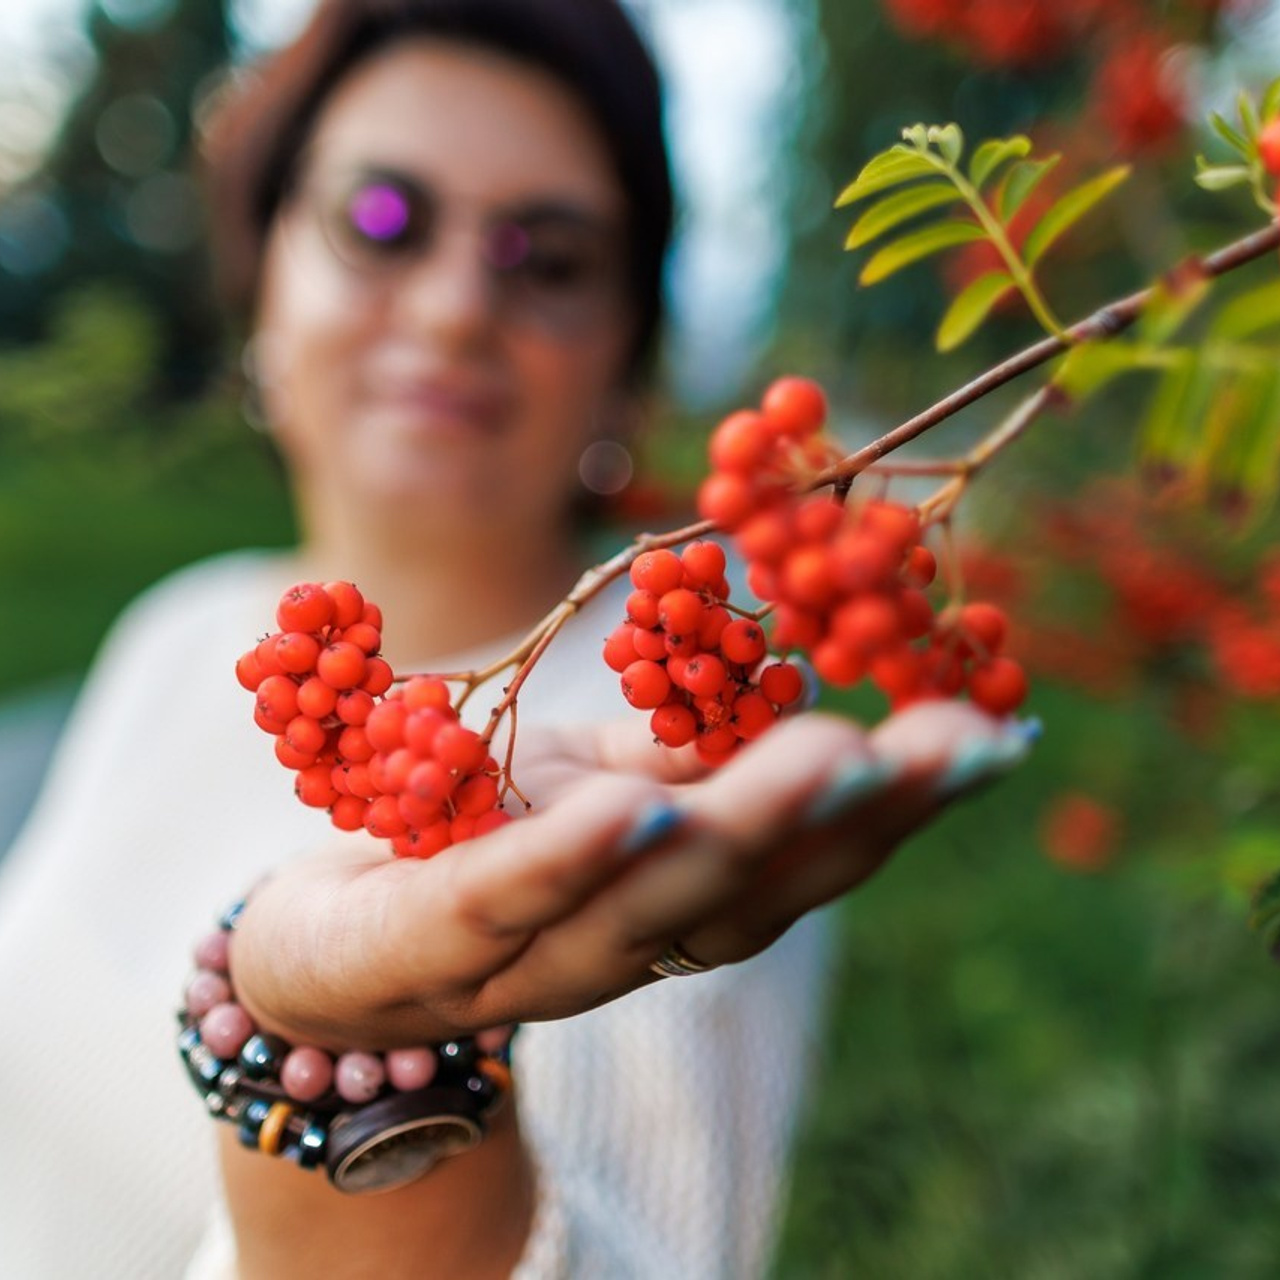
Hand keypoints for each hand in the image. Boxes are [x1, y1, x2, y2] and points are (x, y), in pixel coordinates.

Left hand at [229, 701, 1034, 1049]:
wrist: (317, 937)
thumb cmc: (473, 837)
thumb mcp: (581, 776)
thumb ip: (675, 753)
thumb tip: (791, 685)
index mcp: (672, 902)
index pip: (800, 859)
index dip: (900, 806)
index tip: (998, 731)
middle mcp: (620, 948)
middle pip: (748, 894)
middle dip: (850, 819)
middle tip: (947, 744)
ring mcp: (522, 960)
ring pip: (644, 913)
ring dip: (739, 838)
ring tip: (825, 761)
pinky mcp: (416, 950)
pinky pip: (494, 906)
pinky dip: (566, 861)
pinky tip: (631, 810)